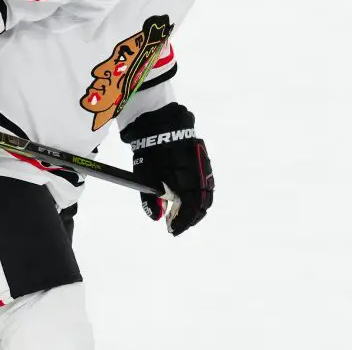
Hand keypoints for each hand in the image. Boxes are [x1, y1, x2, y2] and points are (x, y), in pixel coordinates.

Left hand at [120, 103, 213, 235]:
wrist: (160, 121)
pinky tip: (185, 197)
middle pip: (204, 204)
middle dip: (191, 218)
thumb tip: (158, 218)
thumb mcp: (144, 176)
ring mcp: (204, 166)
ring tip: (180, 213)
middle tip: (176, 225)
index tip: (172, 230)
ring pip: (207, 194)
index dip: (183, 222)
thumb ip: (150, 199)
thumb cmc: (150, 150)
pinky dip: (198, 194)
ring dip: (196, 207)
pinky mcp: (203, 160)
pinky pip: (206, 183)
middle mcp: (200, 173)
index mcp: (187, 178)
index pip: (192, 208)